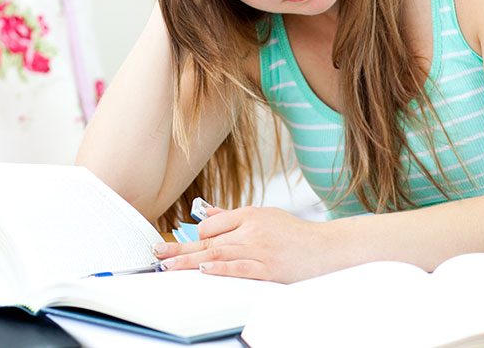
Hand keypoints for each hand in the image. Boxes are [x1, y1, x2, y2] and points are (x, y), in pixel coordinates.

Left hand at [152, 206, 331, 283]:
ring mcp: (260, 250)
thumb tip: (207, 214)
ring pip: (218, 254)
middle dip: (179, 247)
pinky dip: (220, 268)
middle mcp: (252, 230)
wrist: (325, 249)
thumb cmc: (295, 234)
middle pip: (208, 240)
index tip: (180, 245)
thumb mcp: (266, 217)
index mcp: (250, 215)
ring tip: (169, 265)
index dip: (195, 237)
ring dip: (190, 261)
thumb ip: (234, 217)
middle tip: (158, 253)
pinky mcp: (268, 269)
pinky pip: (239, 268)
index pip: (212, 224)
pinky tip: (204, 270)